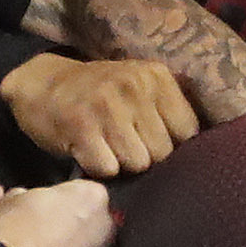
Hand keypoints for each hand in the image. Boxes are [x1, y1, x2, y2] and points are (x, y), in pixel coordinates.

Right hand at [0, 179, 115, 246]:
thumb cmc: (11, 237)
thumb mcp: (13, 199)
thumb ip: (31, 196)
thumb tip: (26, 200)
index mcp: (91, 197)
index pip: (83, 190)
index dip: (61, 198)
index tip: (46, 207)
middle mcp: (105, 229)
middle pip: (92, 223)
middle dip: (72, 227)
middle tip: (43, 234)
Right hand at [4, 53, 195, 177]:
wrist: (42, 84)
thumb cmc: (99, 95)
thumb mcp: (139, 86)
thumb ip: (168, 109)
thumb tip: (203, 152)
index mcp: (156, 77)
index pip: (188, 131)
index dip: (172, 145)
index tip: (152, 140)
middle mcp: (134, 87)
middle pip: (163, 153)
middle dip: (145, 157)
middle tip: (124, 144)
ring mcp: (106, 106)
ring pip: (137, 164)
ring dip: (121, 164)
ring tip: (107, 147)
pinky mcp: (80, 127)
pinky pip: (107, 169)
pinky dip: (98, 168)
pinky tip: (89, 151)